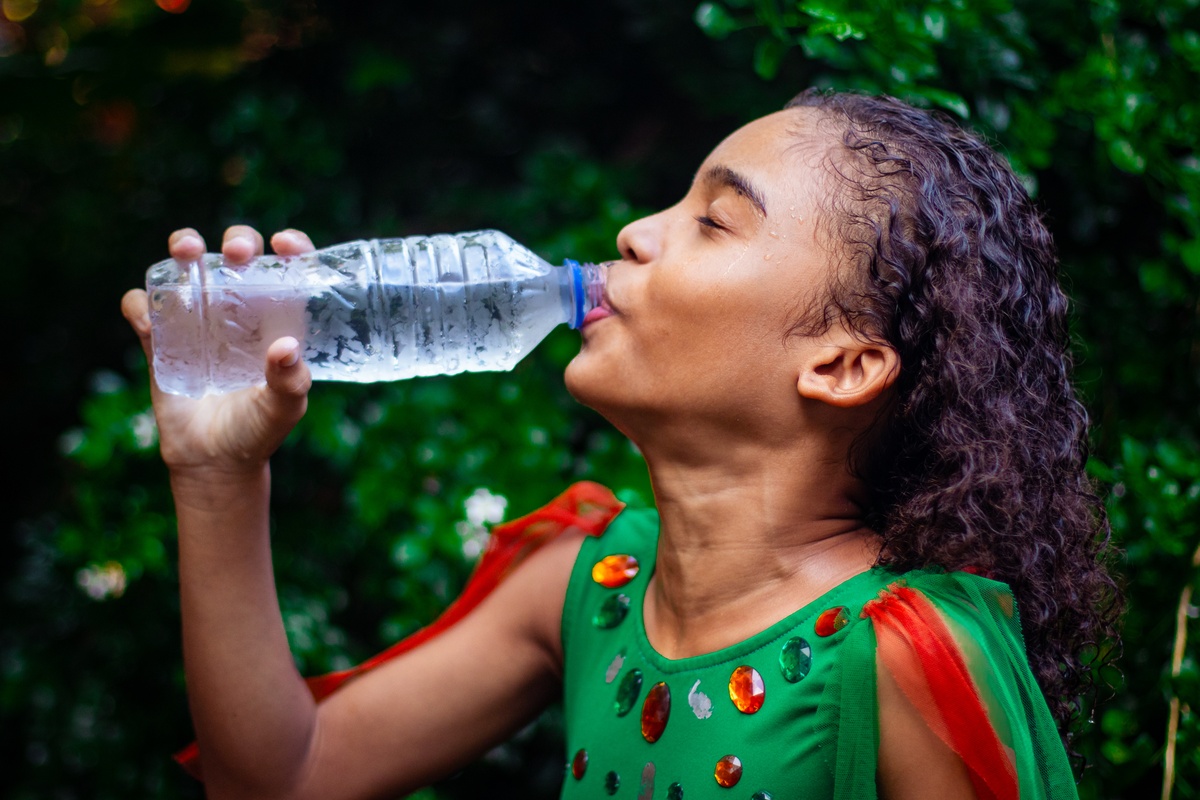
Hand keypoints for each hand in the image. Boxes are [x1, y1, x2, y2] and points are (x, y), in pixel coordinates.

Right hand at [122, 225, 317, 476]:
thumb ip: (291, 381)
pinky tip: (149, 317)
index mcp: (278, 317)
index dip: (292, 246)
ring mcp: (198, 319)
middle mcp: (240, 308)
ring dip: (185, 246)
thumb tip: (286, 347)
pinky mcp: (161, 338)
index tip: (284, 243)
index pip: (290, 269)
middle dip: (238, 240)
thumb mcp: (284, 409)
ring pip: (188, 265)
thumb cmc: (259, 429)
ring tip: (187, 252)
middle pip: (238, 254)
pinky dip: (141, 303)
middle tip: (237, 254)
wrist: (214, 459)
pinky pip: (143, 308)